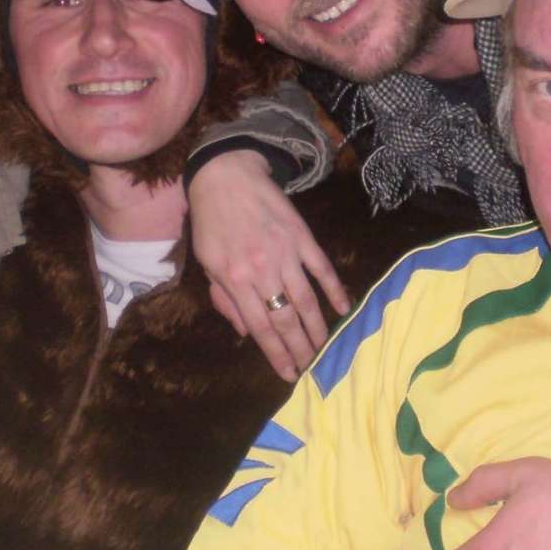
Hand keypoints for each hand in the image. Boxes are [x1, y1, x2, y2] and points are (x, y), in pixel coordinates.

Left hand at [187, 149, 347, 380]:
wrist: (227, 175)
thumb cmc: (211, 221)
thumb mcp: (206, 261)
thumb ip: (224, 298)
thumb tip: (246, 333)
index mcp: (234, 278)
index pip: (259, 326)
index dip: (276, 353)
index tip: (289, 374)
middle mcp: (261, 270)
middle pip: (285, 318)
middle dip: (300, 349)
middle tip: (313, 369)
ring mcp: (285, 252)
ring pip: (306, 299)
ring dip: (318, 328)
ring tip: (327, 349)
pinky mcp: (302, 236)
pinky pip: (322, 268)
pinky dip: (334, 290)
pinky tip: (343, 309)